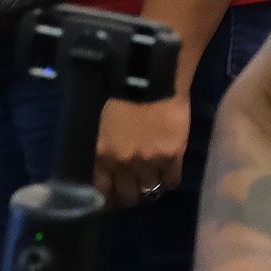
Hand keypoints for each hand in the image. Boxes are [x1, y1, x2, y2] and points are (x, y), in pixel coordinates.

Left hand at [95, 92, 191, 207]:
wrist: (151, 72)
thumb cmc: (118, 88)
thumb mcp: (97, 118)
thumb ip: (98, 143)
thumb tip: (97, 163)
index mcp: (100, 152)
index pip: (101, 191)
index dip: (106, 198)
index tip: (110, 197)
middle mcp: (124, 163)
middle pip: (128, 196)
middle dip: (129, 195)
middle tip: (132, 189)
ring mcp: (149, 161)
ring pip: (149, 191)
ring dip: (148, 188)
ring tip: (149, 180)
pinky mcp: (173, 156)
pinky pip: (171, 181)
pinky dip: (168, 181)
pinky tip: (166, 174)